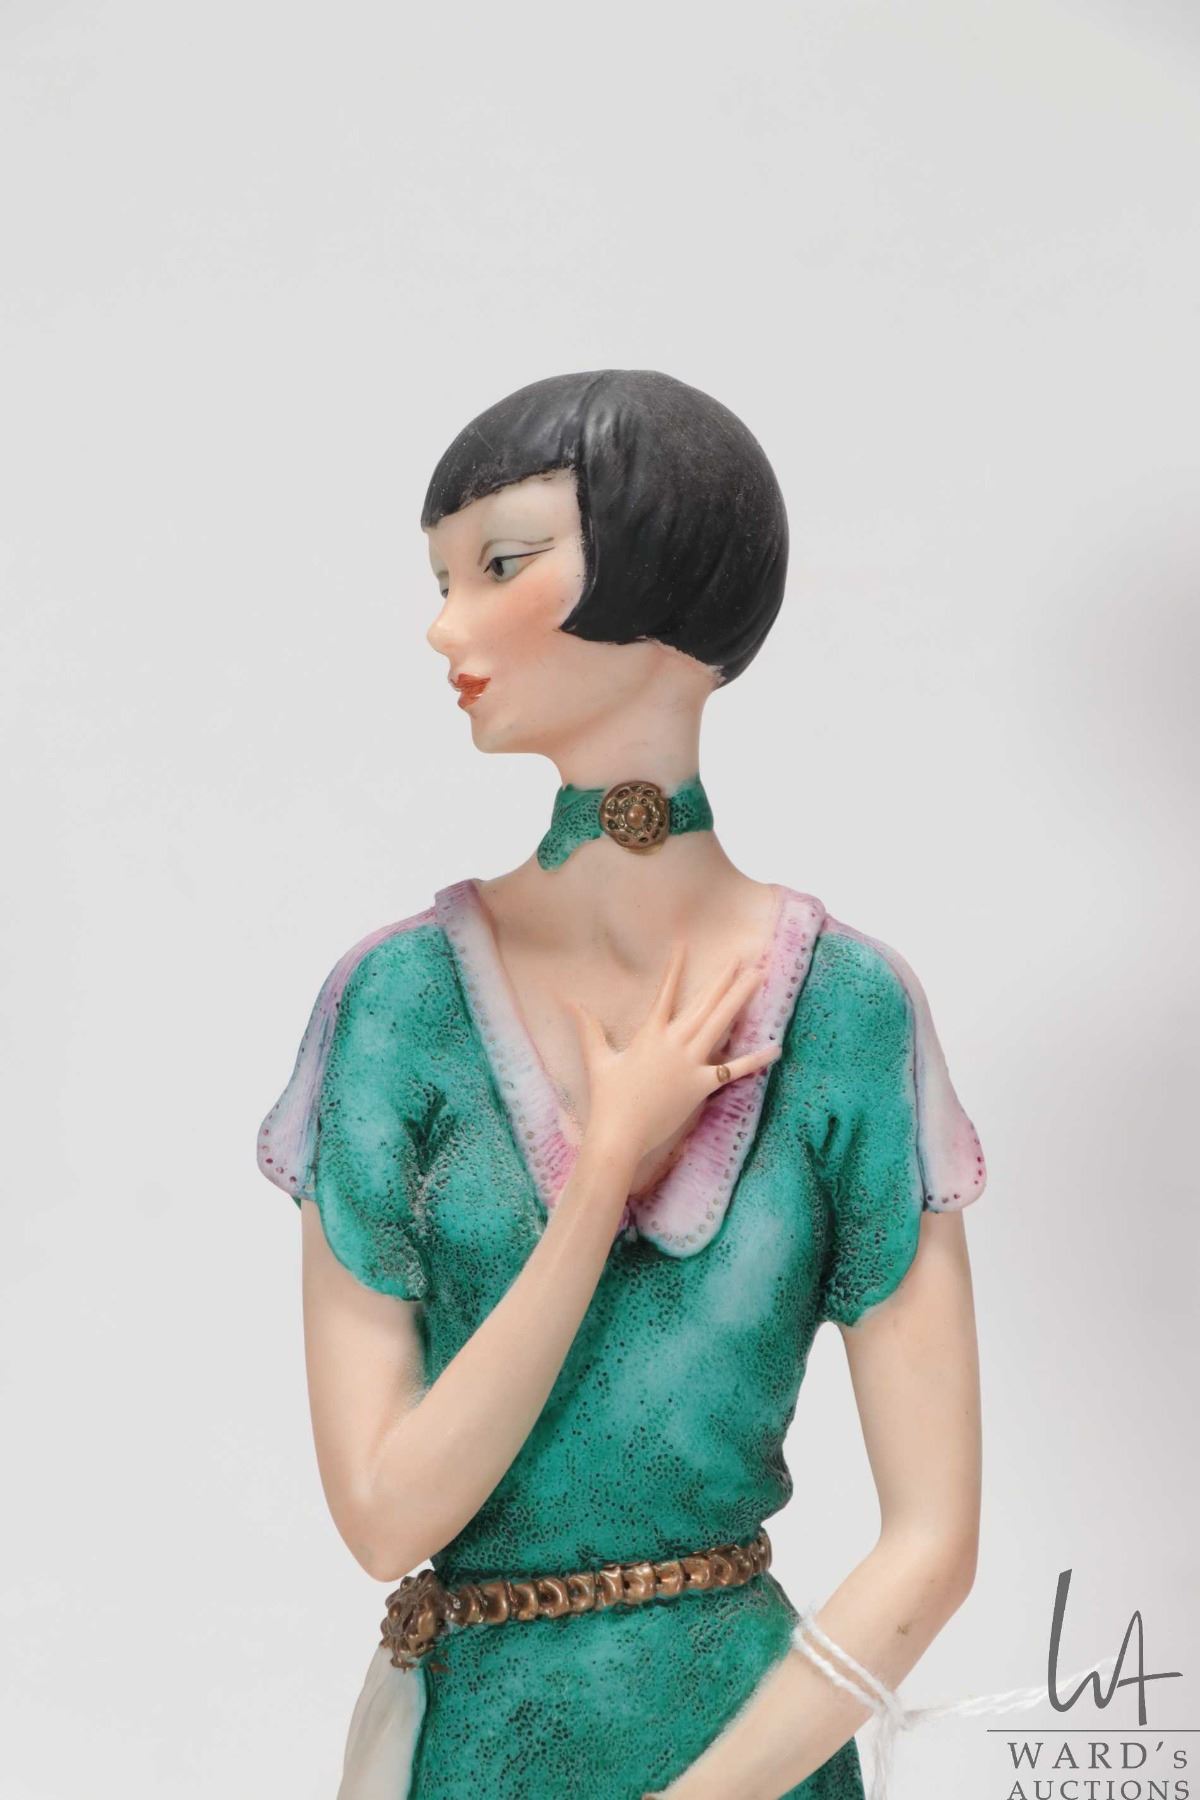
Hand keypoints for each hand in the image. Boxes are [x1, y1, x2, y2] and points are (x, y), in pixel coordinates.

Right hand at [566, 941, 781, 1165]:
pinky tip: (776, 1048)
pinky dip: (755, 1059)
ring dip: (740, 1000)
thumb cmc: (608, 1098)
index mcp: (650, 1034)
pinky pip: (733, 1069)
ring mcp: (690, 1063)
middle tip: (745, 958)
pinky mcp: (701, 1085)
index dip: (676, 967)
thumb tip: (566, 1001)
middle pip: (704, 1004)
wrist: (620, 1133)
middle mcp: (674, 1043)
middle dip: (725, 979)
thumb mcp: (597, 1058)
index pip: (666, 993)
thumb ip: (587, 1027)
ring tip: (758, 979)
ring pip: (720, 1024)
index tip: (685, 944)